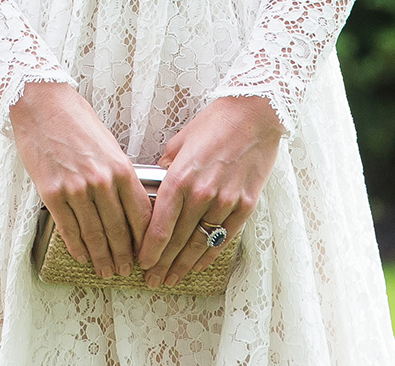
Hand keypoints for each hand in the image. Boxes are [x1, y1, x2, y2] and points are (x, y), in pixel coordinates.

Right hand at [10, 82, 152, 279]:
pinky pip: (69, 229)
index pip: (140, 214)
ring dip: (101, 257)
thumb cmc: (75, 118)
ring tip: (105, 269)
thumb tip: (127, 202)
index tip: (145, 251)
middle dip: (123, 255)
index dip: (145, 239)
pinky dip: (77, 246)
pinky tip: (82, 255)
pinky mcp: (52, 194)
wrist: (42, 103)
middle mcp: (101, 181)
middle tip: (125, 269)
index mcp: (120, 167)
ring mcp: (76, 190)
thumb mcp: (108, 143)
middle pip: (119, 230)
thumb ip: (118, 173)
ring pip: (94, 235)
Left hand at [138, 95, 284, 288]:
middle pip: (177, 240)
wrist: (253, 114)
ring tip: (172, 279)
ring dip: (183, 265)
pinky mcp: (245, 205)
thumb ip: (166, 168)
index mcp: (180, 177)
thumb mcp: (180, 141)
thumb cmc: (214, 123)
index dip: (148, 250)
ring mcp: (225, 202)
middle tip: (152, 280)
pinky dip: (209, 255)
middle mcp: (201, 194)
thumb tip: (155, 185)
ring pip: (199, 244)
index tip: (141, 262)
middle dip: (162, 264)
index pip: (159, 225)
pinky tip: (198, 265)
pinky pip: (223, 238)